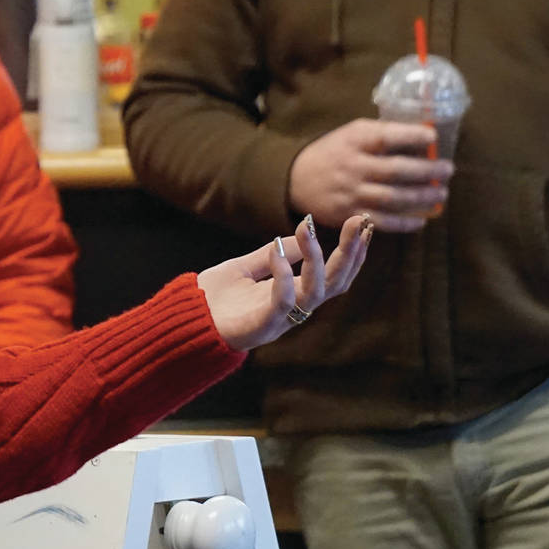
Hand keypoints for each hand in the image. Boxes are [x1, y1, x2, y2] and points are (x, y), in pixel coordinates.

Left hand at [199, 214, 375, 350]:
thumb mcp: (244, 268)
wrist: (186, 322)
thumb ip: (272, 256)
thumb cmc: (214, 299)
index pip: (334, 274)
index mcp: (294, 294)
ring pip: (315, 291)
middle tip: (359, 223)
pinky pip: (282, 301)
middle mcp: (294, 307)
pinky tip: (277, 249)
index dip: (352, 253)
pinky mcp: (263, 325)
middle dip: (351, 253)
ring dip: (317, 259)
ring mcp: (281, 318)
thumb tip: (299, 235)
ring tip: (308, 229)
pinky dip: (283, 274)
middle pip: (336, 283)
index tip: (362, 223)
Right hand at [289, 119, 452, 231]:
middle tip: (448, 170)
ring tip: (442, 193)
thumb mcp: (351, 134)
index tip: (433, 136)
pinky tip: (422, 219)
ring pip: (393, 197)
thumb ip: (381, 134)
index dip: (411, 136)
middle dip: (427, 171)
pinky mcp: (349, 214)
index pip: (386, 137)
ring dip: (422, 197)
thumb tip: (423, 136)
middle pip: (396, 170)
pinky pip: (382, 222)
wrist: (295, 179)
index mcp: (353, 141)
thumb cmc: (333, 152)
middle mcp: (352, 166)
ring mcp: (351, 192)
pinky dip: (404, 223)